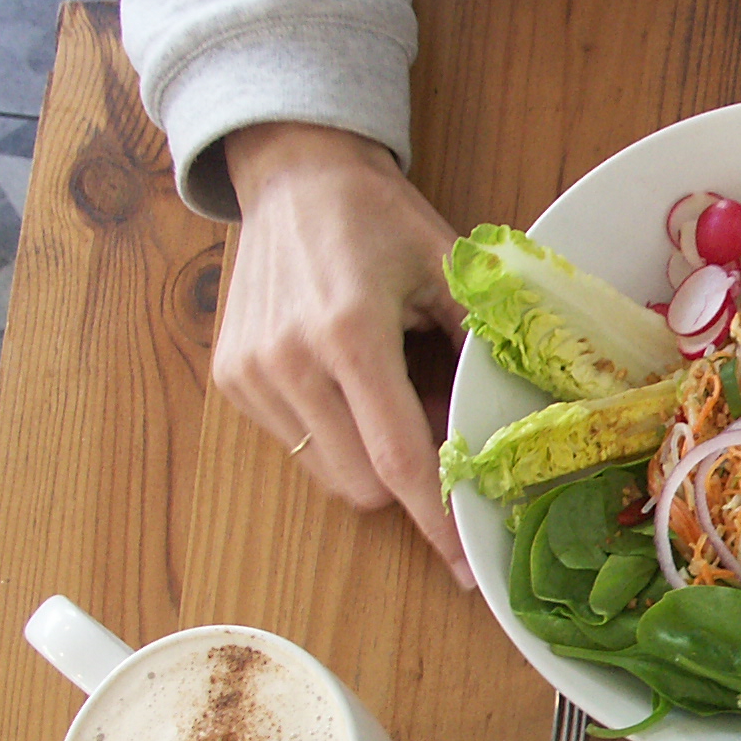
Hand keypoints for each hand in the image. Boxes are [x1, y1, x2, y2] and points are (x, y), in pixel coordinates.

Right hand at [219, 121, 474, 587]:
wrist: (292, 174)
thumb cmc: (378, 219)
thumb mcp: (449, 267)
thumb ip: (480, 345)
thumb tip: (508, 423)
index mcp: (349, 333)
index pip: (398, 458)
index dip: (436, 520)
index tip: (465, 566)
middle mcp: (290, 361)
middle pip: (363, 483)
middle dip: (407, 481)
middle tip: (432, 424)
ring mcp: (252, 374)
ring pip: (328, 473)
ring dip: (369, 458)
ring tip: (387, 390)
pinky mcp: (231, 378)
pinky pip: (298, 445)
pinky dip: (334, 435)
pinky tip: (345, 379)